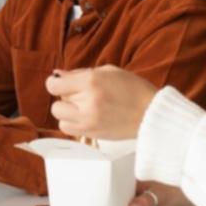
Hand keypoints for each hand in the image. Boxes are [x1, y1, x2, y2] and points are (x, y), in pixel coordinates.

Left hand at [45, 65, 159, 139]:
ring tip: (82, 107)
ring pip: (58, 116)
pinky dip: (71, 123)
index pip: (53, 85)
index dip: (54, 83)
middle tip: (80, 94)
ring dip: (66, 110)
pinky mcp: (91, 133)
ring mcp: (88, 119)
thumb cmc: (134, 89)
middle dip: (65, 95)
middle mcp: (87, 100)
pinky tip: (85, 117)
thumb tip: (58, 75)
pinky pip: (67, 129)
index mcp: (92, 81)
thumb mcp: (109, 71)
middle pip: (57, 99)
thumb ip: (81, 73)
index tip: (61, 83)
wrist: (151, 114)